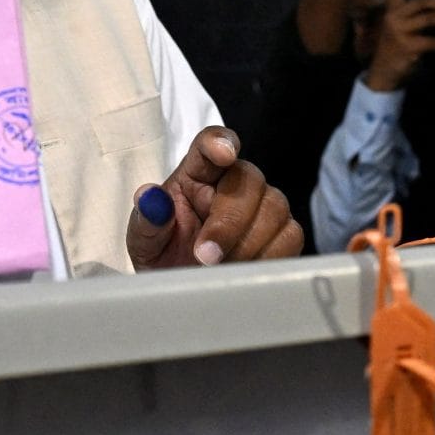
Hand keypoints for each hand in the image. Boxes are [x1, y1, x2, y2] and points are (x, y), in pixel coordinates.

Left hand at [126, 127, 303, 268]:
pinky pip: (291, 237)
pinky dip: (269, 257)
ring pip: (275, 208)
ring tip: (222, 269)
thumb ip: (147, 221)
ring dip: (248, 244)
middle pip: (249, 180)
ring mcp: (262, 208)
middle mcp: (233, 183)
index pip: (209, 145)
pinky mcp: (283, 234)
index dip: (219, 142)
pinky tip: (245, 272)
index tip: (223, 153)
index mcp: (196, 174)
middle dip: (229, 221)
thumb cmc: (164, 258)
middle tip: (206, 256)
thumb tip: (150, 199)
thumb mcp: (144, 243)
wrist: (184, 292)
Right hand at [363, 0, 434, 92]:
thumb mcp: (398, 28)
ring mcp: (400, 31)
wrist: (384, 73)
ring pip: (431, 18)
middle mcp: (393, 17)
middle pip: (423, 0)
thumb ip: (412, 16)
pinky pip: (434, 41)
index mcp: (391, 10)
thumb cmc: (396, 48)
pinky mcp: (408, 47)